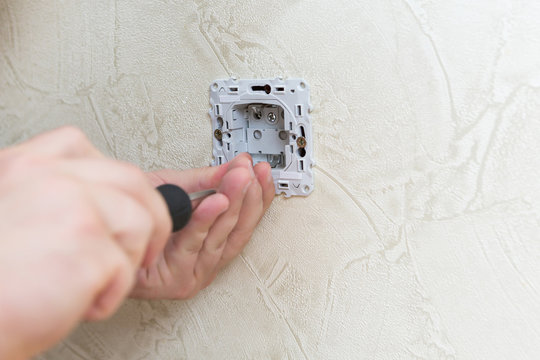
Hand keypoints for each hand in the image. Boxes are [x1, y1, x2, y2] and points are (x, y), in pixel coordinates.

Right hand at [0, 127, 170, 359]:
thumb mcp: (8, 215)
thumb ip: (45, 198)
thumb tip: (100, 203)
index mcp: (24, 166)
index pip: (81, 147)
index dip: (113, 180)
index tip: (119, 204)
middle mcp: (49, 177)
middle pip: (131, 179)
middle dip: (152, 216)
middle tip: (145, 248)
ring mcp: (71, 206)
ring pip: (139, 222)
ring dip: (128, 260)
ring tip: (92, 284)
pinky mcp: (86, 244)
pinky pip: (125, 269)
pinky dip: (109, 296)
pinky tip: (74, 304)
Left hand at [131, 153, 274, 298]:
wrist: (101, 234)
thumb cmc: (132, 217)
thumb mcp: (173, 189)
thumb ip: (204, 181)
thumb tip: (234, 168)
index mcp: (209, 242)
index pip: (244, 220)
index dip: (258, 196)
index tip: (262, 174)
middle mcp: (206, 260)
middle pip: (238, 229)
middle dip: (249, 196)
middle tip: (253, 173)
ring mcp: (195, 272)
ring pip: (222, 236)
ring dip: (235, 203)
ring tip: (241, 180)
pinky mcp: (179, 279)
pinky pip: (195, 244)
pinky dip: (206, 221)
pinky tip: (216, 202)